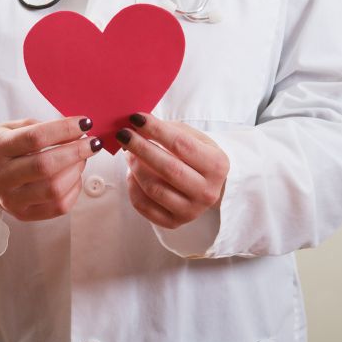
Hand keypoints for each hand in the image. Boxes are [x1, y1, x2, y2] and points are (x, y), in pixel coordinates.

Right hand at [0, 116, 102, 220]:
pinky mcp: (22, 215)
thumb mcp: (11, 128)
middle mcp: (0, 176)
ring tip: (82, 158)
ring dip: (77, 171)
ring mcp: (10, 200)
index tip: (85, 122)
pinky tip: (75, 176)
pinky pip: (58, 207)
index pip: (35, 138)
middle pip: (45, 166)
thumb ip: (42, 127)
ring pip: (54, 190)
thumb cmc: (0, 146)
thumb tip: (78, 132)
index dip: (64, 129)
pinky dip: (74, 190)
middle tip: (92, 142)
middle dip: (76, 152)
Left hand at [115, 112, 228, 229]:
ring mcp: (191, 210)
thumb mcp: (193, 137)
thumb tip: (138, 124)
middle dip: (141, 148)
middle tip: (123, 134)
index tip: (136, 118)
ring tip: (129, 153)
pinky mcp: (174, 222)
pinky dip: (132, 187)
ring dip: (135, 167)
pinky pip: (144, 206)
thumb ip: (168, 130)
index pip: (182, 145)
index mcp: (217, 165)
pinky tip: (132, 173)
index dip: (157, 130)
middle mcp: (207, 191)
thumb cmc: (196, 155)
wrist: (208, 184)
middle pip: (168, 169)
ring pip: (154, 189)